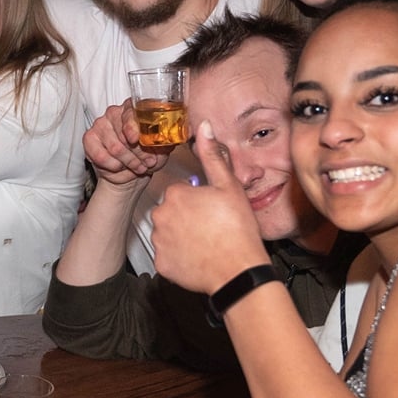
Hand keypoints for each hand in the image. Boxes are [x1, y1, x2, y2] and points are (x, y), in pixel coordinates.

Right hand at [83, 102, 165, 187]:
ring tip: (137, 167)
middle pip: (123, 132)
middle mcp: (115, 113)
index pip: (131, 111)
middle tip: (147, 162)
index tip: (136, 139)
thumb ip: (166, 139)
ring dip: (129, 162)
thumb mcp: (162, 148)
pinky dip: (114, 166)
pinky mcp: (89, 139)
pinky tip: (120, 167)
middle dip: (137, 153)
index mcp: (133, 109)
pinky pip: (101, 155)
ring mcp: (100, 124)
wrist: (131, 175)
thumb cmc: (146, 157)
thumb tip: (174, 135)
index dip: (133, 126)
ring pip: (114, 147)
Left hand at [151, 122, 266, 292]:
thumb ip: (212, 155)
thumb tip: (203, 126)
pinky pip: (167, 256)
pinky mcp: (161, 264)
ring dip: (181, 236)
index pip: (180, 191)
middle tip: (210, 226)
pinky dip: (178, 257)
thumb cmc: (237, 228)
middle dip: (186, 217)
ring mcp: (159, 241)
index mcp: (174, 194)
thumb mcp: (228, 186)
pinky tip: (197, 257)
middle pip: (171, 211)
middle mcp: (160, 216)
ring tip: (206, 242)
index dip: (198, 200)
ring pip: (167, 233)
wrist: (238, 271)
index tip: (212, 209)